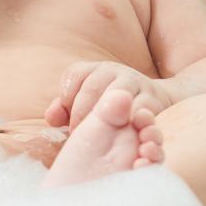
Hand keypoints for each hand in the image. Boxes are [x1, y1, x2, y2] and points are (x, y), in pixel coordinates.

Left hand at [45, 60, 173, 130]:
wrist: (153, 102)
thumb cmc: (109, 107)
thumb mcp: (84, 103)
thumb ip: (64, 110)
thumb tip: (52, 119)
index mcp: (93, 69)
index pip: (73, 76)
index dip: (67, 100)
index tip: (69, 122)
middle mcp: (113, 71)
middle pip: (92, 87)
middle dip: (82, 114)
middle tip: (81, 134)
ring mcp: (134, 82)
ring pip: (116, 95)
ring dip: (106, 118)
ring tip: (101, 136)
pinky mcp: (153, 99)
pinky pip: (141, 109)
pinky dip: (130, 124)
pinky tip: (122, 136)